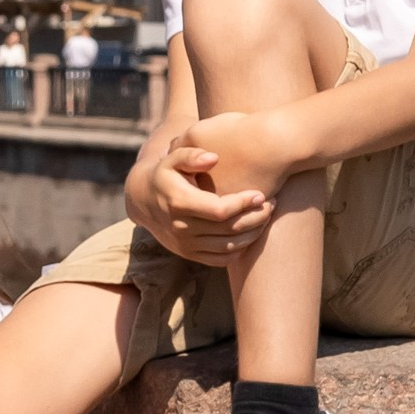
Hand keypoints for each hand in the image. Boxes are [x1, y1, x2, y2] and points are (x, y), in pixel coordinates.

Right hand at [123, 127, 268, 264]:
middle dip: (255, 217)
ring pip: (229, 247)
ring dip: (253, 233)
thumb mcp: (172, 158)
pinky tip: (251, 232)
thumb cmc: (165, 173)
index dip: (243, 204)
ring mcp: (185, 245)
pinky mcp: (190, 255)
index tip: (261, 194)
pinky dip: (241, 249)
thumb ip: (191, 155)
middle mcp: (181, 228)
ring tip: (265, 216)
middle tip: (271, 204)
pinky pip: (222, 259)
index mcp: (179, 203)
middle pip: (228, 229)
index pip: (219, 210)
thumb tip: (213, 157)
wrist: (143, 200)